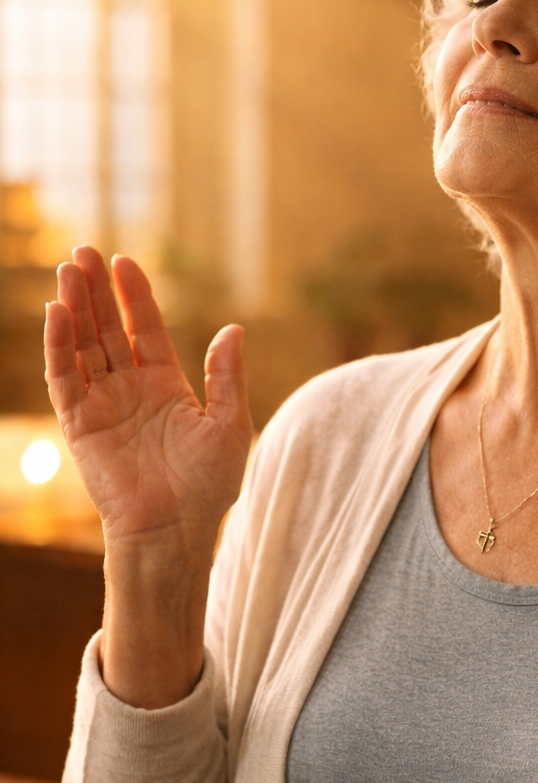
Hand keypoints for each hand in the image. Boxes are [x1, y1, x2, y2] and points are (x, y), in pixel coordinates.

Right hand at [44, 248, 252, 705]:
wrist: (175, 531)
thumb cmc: (208, 486)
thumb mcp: (230, 425)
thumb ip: (227, 376)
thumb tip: (234, 329)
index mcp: (166, 385)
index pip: (145, 329)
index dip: (135, 296)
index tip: (125, 261)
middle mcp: (130, 390)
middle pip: (108, 328)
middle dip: (97, 291)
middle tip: (83, 250)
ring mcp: (103, 405)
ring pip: (83, 345)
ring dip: (75, 308)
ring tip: (68, 268)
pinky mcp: (80, 425)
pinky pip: (65, 378)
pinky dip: (59, 346)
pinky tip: (58, 313)